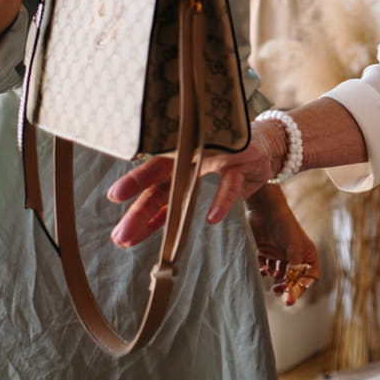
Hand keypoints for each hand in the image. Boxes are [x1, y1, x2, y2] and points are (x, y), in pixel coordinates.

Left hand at [107, 119, 287, 246]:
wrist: (266, 142)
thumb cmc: (226, 160)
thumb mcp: (197, 179)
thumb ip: (172, 200)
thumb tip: (136, 226)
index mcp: (179, 158)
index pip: (152, 173)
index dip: (134, 186)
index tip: (113, 198)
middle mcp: (192, 153)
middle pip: (162, 182)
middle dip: (141, 209)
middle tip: (121, 234)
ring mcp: (217, 155)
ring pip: (189, 181)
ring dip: (171, 209)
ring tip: (161, 237)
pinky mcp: (241, 159)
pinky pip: (230, 183)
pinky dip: (221, 200)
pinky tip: (212, 218)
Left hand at [247, 186, 320, 304]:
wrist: (264, 209)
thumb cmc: (284, 225)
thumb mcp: (294, 246)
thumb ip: (295, 266)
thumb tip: (293, 286)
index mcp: (306, 254)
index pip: (309, 276)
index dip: (302, 287)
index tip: (292, 296)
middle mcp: (294, 255)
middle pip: (293, 278)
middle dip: (287, 287)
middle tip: (279, 293)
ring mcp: (279, 254)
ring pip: (279, 275)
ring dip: (275, 280)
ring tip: (272, 281)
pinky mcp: (265, 252)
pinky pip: (265, 268)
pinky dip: (264, 271)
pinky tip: (263, 269)